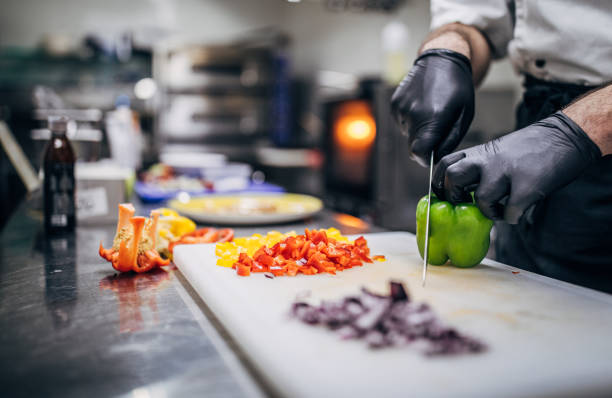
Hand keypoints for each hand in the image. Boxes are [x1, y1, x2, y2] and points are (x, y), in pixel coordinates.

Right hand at [391, 49, 474, 165]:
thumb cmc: (457, 87)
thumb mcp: (464, 115)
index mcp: (433, 118)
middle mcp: (414, 114)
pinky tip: (421, 105)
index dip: (426, 159)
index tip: (432, 157)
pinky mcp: (395, 104)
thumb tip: (437, 157)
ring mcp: (401, 108)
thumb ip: (450, 140)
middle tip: (437, 128)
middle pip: (413, 146)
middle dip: (424, 144)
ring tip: (430, 111)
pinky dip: (411, 120)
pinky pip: (402, 123)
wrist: (441, 59)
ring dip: (418, 130)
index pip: (420, 153)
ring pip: (408, 134)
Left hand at [432, 112, 601, 223]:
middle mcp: (489, 160)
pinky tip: (518, 212)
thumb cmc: (532, 148)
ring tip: (498, 210)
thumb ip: (480, 168)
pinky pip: (510, 212)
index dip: (438, 182)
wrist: (566, 135)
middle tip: (465, 204)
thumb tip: (463, 194)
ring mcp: (507, 172)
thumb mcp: (498, 151)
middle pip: (452, 177)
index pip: (444, 163)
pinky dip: (511, 217)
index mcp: (480, 152)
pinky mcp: (528, 186)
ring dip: (487, 211)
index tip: (444, 195)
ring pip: (481, 199)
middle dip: (454, 196)